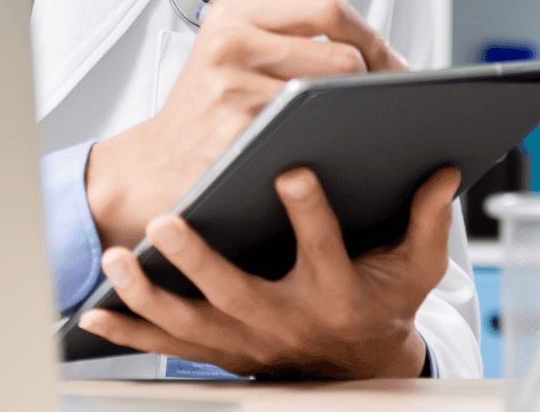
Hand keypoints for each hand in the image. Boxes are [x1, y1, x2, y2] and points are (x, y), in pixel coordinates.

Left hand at [80, 165, 461, 377]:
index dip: (309, 213)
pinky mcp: (218, 351)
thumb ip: (426, 220)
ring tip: (120, 261)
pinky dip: (129, 333)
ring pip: (192, 324)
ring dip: (150, 296)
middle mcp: (286, 319)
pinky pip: (167, 348)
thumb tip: (443, 171)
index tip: (290, 170)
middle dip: (200, 261)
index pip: (323, 249)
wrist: (353, 368)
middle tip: (168, 224)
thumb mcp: (413, 268)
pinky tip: (95, 313)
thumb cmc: (379, 303)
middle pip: (238, 293)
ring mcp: (247, 340)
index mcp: (335, 293)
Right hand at [85, 0, 404, 249]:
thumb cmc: (205, 115)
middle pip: (341, 49)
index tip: (395, 66)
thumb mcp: (231, 55)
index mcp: (233, 14)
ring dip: (361, 114)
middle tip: (390, 106)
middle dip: (376, 80)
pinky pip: (312, 134)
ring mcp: (231, 88)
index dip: (374, 35)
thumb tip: (381, 55)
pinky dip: (337, 144)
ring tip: (373, 127)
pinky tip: (346, 155)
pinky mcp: (236, 134)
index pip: (328, 6)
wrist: (150, 170)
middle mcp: (229, 42)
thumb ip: (288, 40)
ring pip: (333, 91)